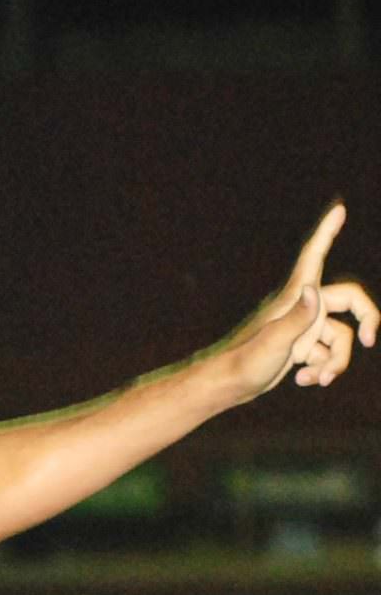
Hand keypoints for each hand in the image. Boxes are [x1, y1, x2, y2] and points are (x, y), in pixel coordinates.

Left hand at [215, 205, 376, 397]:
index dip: (327, 233)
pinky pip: (328, 354)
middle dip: (368, 320)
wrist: (228, 386)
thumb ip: (297, 317)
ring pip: (342, 336)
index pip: (314, 257)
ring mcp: (304, 328)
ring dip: (336, 361)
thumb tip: (314, 291)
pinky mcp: (302, 346)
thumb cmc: (245, 362)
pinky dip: (323, 369)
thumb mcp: (274, 342)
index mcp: (295, 297)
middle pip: (351, 301)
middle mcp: (303, 307)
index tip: (339, 209)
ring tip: (316, 379)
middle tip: (372, 340)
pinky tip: (303, 381)